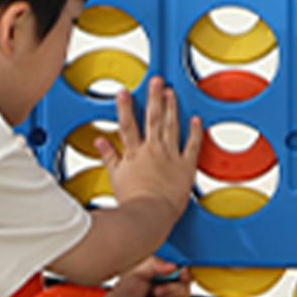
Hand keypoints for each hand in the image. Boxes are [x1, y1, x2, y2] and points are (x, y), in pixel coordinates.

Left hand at [96, 258, 191, 296]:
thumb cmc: (123, 295)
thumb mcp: (138, 273)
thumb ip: (156, 266)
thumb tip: (174, 266)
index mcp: (165, 280)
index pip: (184, 276)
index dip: (185, 274)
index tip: (181, 273)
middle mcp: (170, 296)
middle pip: (185, 290)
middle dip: (171, 290)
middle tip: (155, 292)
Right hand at [97, 77, 203, 216]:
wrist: (150, 216)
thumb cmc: (132, 202)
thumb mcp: (114, 178)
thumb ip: (108, 156)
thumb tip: (100, 141)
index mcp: (134, 154)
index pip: (127, 125)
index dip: (125, 107)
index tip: (124, 92)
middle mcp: (152, 151)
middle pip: (153, 119)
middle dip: (154, 97)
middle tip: (156, 80)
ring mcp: (170, 156)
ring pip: (171, 126)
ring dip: (171, 107)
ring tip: (171, 92)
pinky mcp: (186, 166)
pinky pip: (192, 145)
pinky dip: (195, 131)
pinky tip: (196, 119)